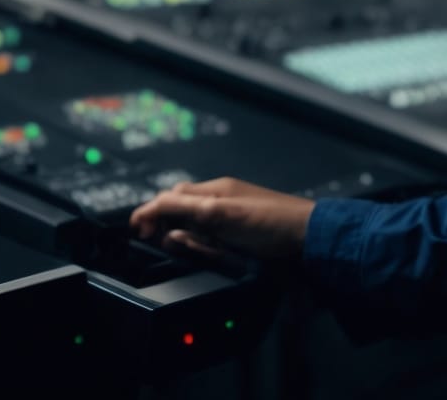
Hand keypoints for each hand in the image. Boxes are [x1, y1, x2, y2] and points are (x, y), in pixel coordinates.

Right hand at [128, 177, 313, 262]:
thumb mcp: (220, 213)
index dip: (150, 212)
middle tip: (171, 245)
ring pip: (196, 232)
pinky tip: (220, 256)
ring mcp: (231, 221)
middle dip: (172, 230)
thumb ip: (185, 209)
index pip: (171, 197)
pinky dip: (210, 251)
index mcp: (213, 191)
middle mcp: (220, 202)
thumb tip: (154, 208)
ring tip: (207, 252)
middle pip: (181, 214)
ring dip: (195, 244)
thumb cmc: (269, 222)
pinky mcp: (242, 239)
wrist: (310, 240)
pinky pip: (214, 243)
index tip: (136, 229)